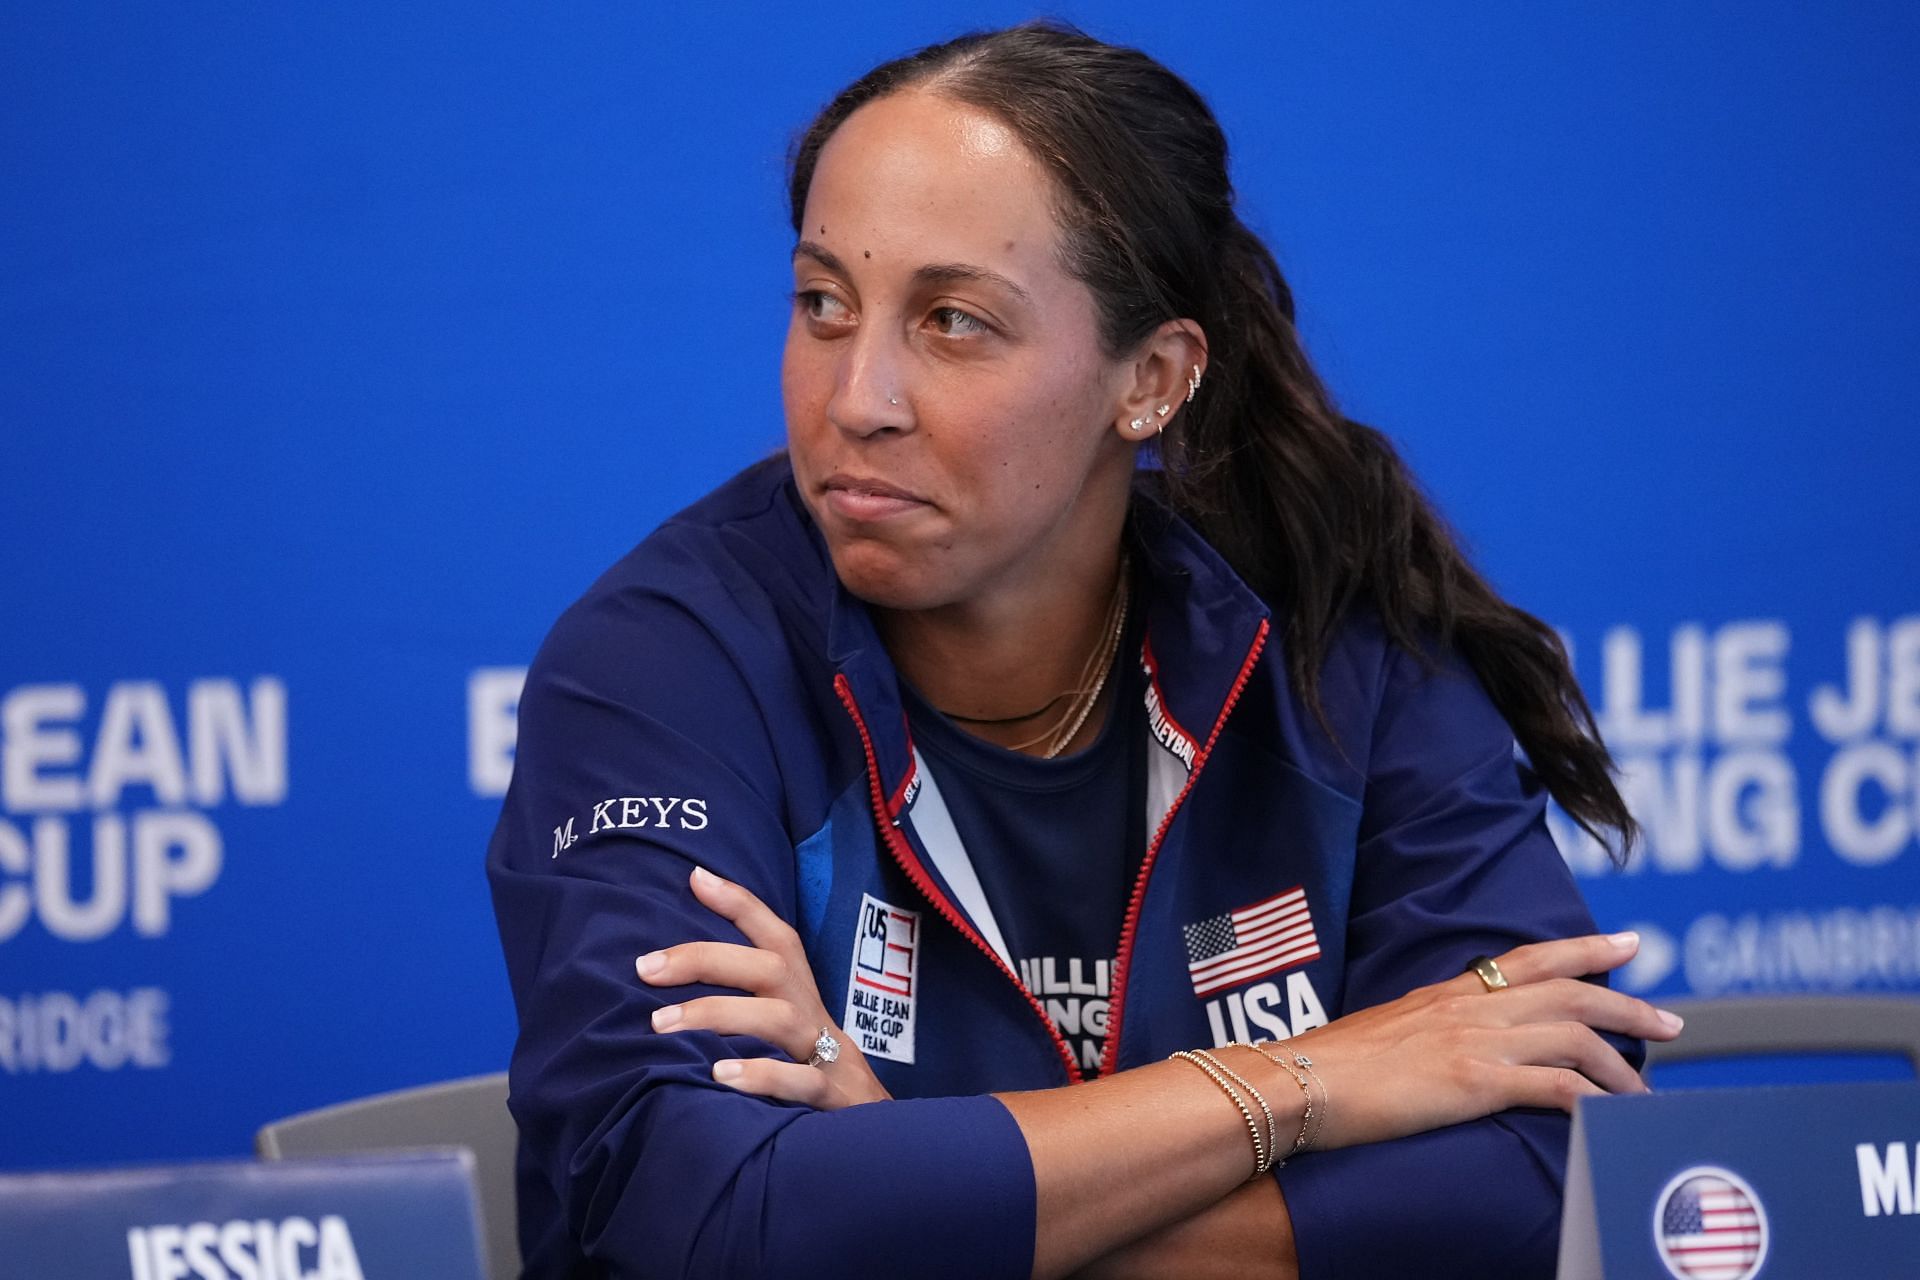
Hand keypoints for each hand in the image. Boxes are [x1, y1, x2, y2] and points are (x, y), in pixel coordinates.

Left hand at [636, 865, 892, 1109]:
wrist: (869, 1127)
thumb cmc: (807, 1071)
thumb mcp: (782, 1027)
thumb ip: (740, 997)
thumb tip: (671, 964)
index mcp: (800, 994)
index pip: (776, 937)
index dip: (741, 904)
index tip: (695, 878)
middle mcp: (812, 1014)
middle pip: (770, 967)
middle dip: (705, 959)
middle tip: (645, 969)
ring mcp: (827, 1055)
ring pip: (780, 1019)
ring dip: (719, 1015)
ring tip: (662, 1025)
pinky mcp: (834, 1099)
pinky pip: (802, 1083)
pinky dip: (762, 1077)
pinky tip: (718, 1078)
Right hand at [1286, 931, 1680, 1149]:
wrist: (1297, 1080)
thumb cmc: (1329, 1067)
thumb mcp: (1387, 1034)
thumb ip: (1428, 1034)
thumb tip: (1451, 1051)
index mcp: (1449, 994)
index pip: (1530, 958)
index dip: (1585, 948)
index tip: (1628, 944)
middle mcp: (1469, 1008)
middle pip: (1570, 994)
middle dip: (1628, 1008)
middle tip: (1671, 1025)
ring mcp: (1474, 1041)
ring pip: (1573, 1038)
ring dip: (1620, 1065)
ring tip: (1647, 1094)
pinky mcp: (1474, 1081)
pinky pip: (1553, 1086)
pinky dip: (1591, 1099)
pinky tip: (1609, 1116)